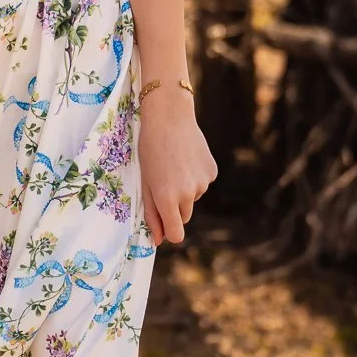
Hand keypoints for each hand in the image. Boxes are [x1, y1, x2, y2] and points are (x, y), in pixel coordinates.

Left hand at [138, 91, 216, 246]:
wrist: (169, 116)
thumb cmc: (150, 148)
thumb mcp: (145, 180)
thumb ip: (151, 212)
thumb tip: (158, 239)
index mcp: (167, 198)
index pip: (176, 234)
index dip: (169, 232)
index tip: (164, 226)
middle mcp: (188, 194)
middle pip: (184, 216)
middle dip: (174, 207)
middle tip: (163, 182)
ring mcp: (203, 183)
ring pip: (193, 198)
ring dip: (184, 189)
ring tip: (174, 164)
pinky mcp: (212, 172)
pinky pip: (202, 183)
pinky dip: (195, 176)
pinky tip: (186, 158)